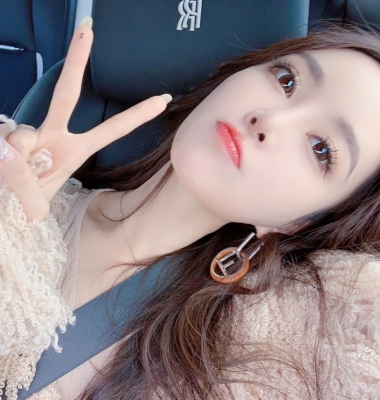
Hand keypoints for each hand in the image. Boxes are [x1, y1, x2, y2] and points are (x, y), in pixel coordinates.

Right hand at [0, 20, 169, 220]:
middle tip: (88, 27)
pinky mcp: (4, 137)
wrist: (3, 214)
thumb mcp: (33, 207)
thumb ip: (23, 181)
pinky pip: (2, 138)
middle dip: (77, 61)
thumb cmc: (23, 211)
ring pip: (21, 130)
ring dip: (14, 157)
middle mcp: (54, 137)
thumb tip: (8, 146)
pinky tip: (3, 165)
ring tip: (12, 180)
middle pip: (67, 95)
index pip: (110, 130)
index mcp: (74, 152)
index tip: (162, 100)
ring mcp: (28, 135)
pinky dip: (1, 156)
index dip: (136, 116)